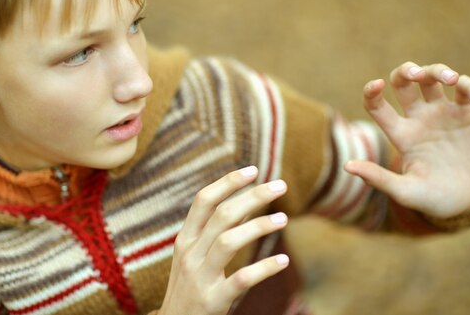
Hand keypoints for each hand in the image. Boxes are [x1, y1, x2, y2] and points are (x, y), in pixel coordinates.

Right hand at [158, 167, 288, 314]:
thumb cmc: (189, 287)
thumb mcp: (192, 255)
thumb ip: (212, 231)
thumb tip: (243, 202)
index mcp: (185, 239)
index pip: (203, 200)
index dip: (228, 182)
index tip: (253, 170)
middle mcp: (190, 253)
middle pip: (222, 215)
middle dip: (252, 196)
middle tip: (281, 186)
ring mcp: (200, 277)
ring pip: (228, 242)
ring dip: (259, 227)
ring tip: (284, 218)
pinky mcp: (213, 300)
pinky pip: (240, 280)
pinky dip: (263, 269)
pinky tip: (283, 261)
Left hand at [344, 62, 469, 218]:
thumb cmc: (433, 199)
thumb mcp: (404, 191)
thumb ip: (378, 178)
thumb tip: (347, 167)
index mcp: (399, 134)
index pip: (376, 105)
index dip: (372, 92)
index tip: (376, 85)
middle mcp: (417, 119)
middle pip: (403, 82)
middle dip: (406, 70)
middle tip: (416, 74)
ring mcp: (441, 114)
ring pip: (433, 78)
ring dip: (439, 70)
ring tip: (451, 78)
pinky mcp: (466, 115)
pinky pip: (466, 90)